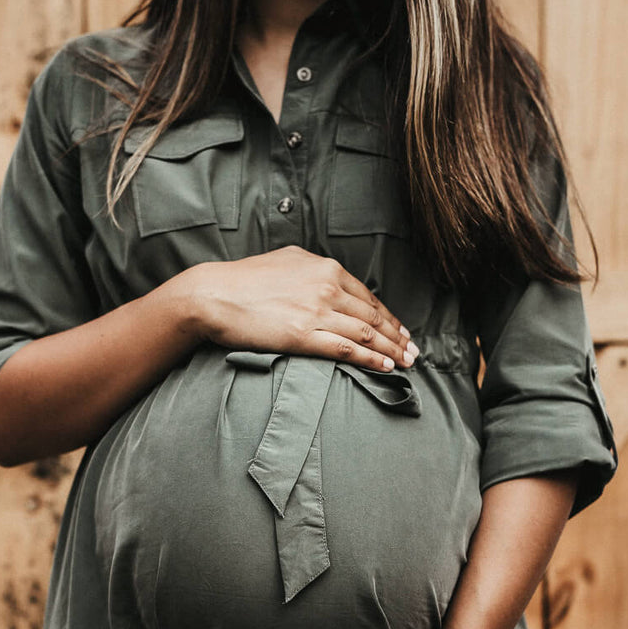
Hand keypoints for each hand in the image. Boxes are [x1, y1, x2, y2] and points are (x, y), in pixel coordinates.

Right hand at [173, 246, 418, 372]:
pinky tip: (384, 367)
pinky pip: (347, 349)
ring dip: (390, 350)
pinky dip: (370, 359)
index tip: (400, 331)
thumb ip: (312, 269)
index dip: (388, 316)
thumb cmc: (244, 281)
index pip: (368, 296)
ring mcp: (317, 311)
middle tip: (413, 351)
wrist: (213, 295)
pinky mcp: (304, 335)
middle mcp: (326, 287)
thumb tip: (327, 276)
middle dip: (397, 336)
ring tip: (405, 362)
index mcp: (324, 268)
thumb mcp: (285, 261)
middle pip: (373, 315)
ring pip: (366, 333)